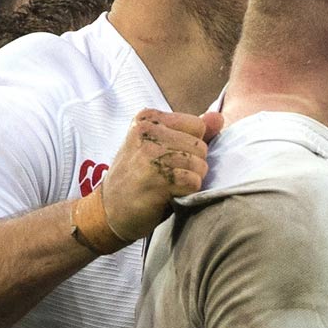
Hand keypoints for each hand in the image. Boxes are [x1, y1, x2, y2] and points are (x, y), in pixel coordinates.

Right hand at [98, 109, 222, 241]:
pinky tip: (168, 195)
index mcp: (148, 118)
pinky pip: (194, 182)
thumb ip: (191, 132)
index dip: (191, 147)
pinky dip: (187, 193)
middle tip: (168, 176)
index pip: (197, 125)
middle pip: (201, 147)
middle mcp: (147, 131)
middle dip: (192, 165)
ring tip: (167, 186)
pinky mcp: (156, 178)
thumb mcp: (160, 148)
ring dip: (190, 181)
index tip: (169, 159)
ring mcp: (150, 154)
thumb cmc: (139, 178)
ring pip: (200, 165)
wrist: (109, 211)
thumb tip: (219, 117)